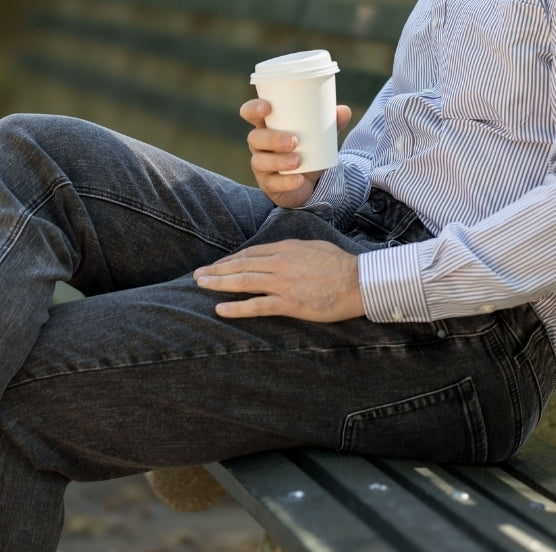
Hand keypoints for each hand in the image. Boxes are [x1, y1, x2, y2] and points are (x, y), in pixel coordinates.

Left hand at [194, 239, 364, 320]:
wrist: (357, 280)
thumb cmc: (339, 264)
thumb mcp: (313, 247)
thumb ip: (292, 250)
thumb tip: (279, 252)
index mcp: (286, 248)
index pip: (251, 253)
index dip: (231, 260)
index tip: (217, 265)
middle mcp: (280, 263)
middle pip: (241, 266)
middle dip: (217, 270)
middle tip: (198, 275)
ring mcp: (283, 283)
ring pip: (244, 282)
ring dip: (219, 283)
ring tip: (201, 285)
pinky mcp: (289, 303)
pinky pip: (257, 305)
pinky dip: (237, 308)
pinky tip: (220, 309)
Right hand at [241, 98, 351, 208]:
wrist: (309, 181)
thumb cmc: (307, 148)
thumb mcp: (319, 135)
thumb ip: (331, 123)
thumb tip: (345, 111)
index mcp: (268, 125)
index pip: (250, 113)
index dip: (253, 108)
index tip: (267, 107)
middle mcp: (259, 145)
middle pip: (255, 138)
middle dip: (272, 138)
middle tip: (294, 141)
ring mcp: (261, 165)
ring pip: (260, 161)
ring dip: (279, 160)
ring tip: (298, 161)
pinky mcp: (268, 185)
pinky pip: (272, 184)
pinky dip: (286, 182)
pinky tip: (299, 179)